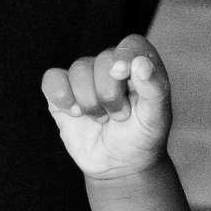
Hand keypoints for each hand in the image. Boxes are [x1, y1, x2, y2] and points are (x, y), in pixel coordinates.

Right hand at [42, 35, 171, 179]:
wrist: (120, 165)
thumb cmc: (143, 137)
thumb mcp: (157, 118)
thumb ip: (154, 89)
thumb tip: (141, 63)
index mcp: (139, 66)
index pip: (131, 44)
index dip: (124, 55)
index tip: (121, 73)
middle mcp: (110, 67)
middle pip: (102, 60)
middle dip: (110, 94)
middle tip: (121, 116)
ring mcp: (85, 78)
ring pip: (79, 71)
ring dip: (91, 102)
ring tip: (102, 119)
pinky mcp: (63, 92)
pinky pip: (52, 80)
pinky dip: (62, 96)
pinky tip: (76, 113)